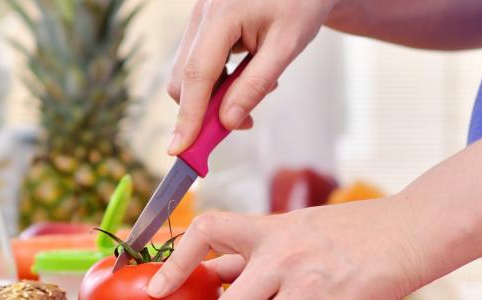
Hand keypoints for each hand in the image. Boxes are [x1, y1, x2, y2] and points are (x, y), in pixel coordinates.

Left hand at [146, 199, 426, 298]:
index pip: (206, 232)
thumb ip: (257, 254)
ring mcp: (306, 283)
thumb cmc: (357, 234)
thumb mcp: (300, 231)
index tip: (156, 288)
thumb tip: (214, 272)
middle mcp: (282, 254)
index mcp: (271, 229)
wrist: (412, 230)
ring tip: (293, 298)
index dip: (174, 261)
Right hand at [166, 0, 339, 154]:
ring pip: (188, 71)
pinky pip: (199, 60)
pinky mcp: (203, 21)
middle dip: (203, 109)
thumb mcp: (287, 47)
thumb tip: (227, 122)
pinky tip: (248, 74)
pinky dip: (217, 78)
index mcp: (222, 15)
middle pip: (183, 77)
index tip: (180, 150)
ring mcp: (199, 16)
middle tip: (241, 124)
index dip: (187, 116)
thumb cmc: (300, 5)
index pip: (196, 75)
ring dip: (214, 94)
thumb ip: (255, 85)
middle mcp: (202, 13)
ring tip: (259, 88)